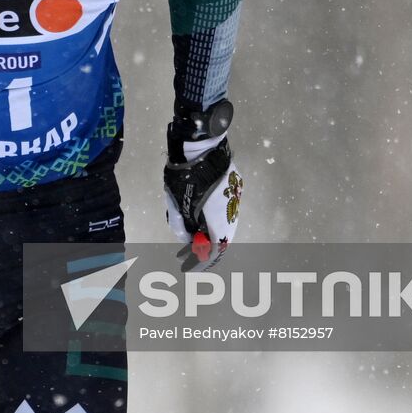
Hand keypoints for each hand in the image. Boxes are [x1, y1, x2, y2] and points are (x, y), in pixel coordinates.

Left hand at [163, 109, 242, 269]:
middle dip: (204, 250)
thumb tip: (186, 239)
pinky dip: (212, 218)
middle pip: (221, 239)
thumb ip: (182, 225)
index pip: (214, 250)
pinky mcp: (234, 186)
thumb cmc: (185, 175)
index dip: (201, 263)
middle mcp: (232, 212)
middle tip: (187, 256)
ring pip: (224, 224)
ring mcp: (235, 198)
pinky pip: (224, 210)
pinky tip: (199, 217)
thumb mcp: (176, 203)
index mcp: (219, 220)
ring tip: (190, 238)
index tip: (189, 269)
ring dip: (209, 233)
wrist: (201, 143)